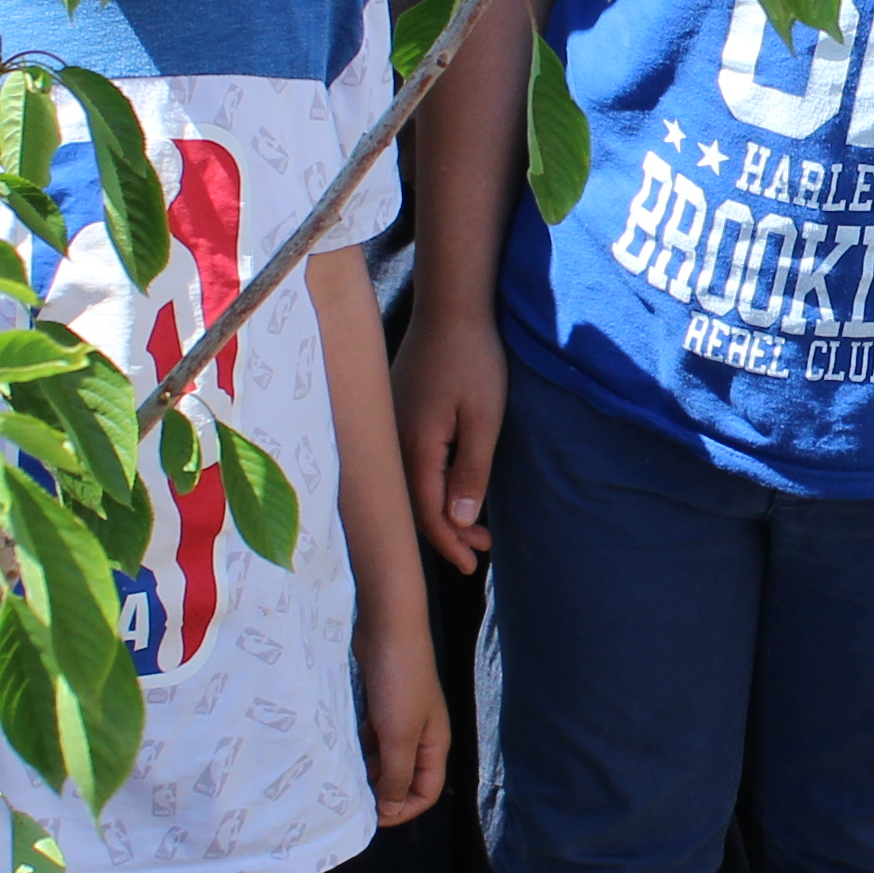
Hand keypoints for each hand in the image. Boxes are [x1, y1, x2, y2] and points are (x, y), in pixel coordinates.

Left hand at [359, 610, 451, 826]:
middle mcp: (421, 735)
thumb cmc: (398, 682)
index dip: (402, 810)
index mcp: (434, 745)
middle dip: (381, 792)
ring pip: (386, 758)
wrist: (388, 627)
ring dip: (367, 770)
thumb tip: (391, 810)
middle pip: (405, 778)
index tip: (370, 816)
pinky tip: (340, 750)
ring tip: (341, 777)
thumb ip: (396, 776)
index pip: (426, 793)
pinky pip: (372, 738)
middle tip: (350, 798)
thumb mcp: (398, 735)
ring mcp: (401, 718)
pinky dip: (359, 749)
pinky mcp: (382, 704)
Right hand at [394, 308, 508, 580]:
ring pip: (411, 486)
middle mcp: (392, 442)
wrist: (450, 307)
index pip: (427, 513)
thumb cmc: (472, 359)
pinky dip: (431, 486)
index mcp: (413, 446)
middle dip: (448, 533)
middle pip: (414, 505)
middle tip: (482, 552)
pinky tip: (451, 490)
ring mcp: (390, 427)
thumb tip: (459, 520)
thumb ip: (471, 470)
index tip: (473, 565)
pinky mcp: (395, 415)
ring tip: (475, 529)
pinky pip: (409, 465)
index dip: (449, 544)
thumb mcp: (483, 419)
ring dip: (440, 510)